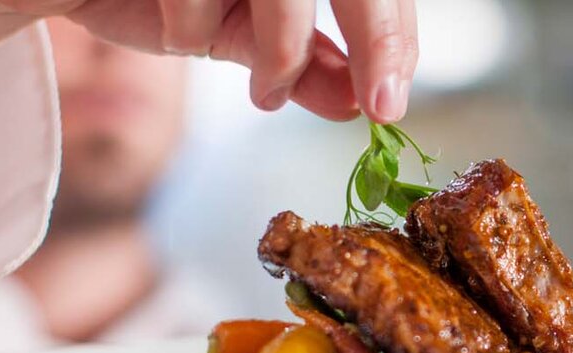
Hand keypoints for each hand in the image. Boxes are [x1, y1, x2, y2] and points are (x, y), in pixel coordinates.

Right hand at [0, 0, 417, 122]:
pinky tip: (178, 33)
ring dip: (281, 50)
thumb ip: (298, 60)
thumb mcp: (230, 29)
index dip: (393, 31)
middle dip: (376, 34)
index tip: (391, 101)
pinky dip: (196, 27)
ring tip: (263, 91)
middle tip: (375, 105)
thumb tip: (359, 100)